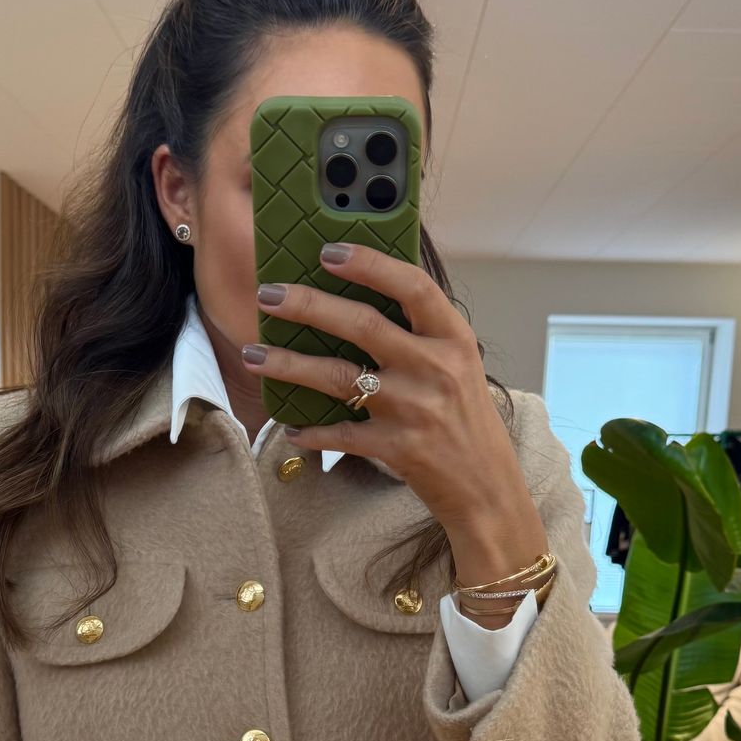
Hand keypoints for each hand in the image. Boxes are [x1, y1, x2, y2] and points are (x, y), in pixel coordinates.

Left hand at [245, 241, 542, 548]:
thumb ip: (422, 335)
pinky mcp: (397, 447)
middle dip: (307, 305)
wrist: (487, 489)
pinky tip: (291, 429)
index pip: (412, 286)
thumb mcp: (459, 367)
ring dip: (288, 364)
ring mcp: (414, 408)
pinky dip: (311, 433)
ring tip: (252, 355)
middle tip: (268, 295)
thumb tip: (361, 298)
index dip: (369, 264)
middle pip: (361, 324)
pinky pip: (340, 433)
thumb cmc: (467, 422)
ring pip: (337, 376)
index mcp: (453, 339)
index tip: (328, 251)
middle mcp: (435, 368)